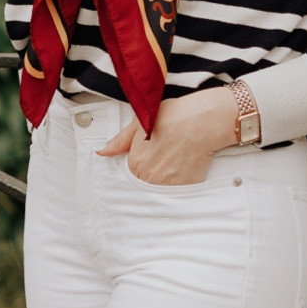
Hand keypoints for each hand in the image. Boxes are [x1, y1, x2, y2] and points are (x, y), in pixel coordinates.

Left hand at [98, 88, 240, 184]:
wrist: (203, 122)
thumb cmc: (174, 117)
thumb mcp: (140, 122)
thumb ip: (120, 141)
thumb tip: (103, 152)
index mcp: (135, 163)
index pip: (131, 173)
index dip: (142, 162)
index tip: (152, 155)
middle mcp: (150, 178)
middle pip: (145, 182)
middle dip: (153, 172)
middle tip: (165, 155)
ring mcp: (168, 185)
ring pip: (161, 188)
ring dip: (166, 178)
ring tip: (175, 158)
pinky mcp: (186, 188)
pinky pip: (178, 190)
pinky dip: (180, 180)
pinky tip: (185, 163)